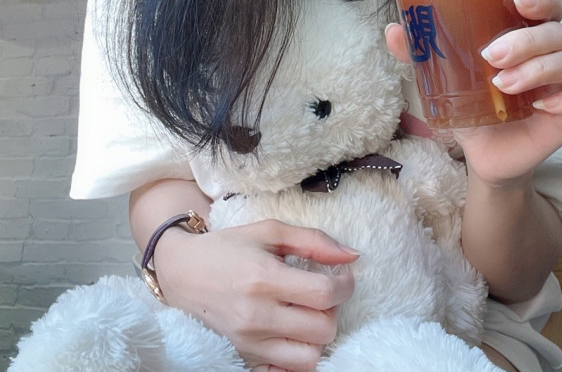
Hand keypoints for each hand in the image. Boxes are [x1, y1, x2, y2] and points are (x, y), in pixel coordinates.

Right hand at [153, 219, 357, 371]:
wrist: (182, 273)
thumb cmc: (228, 247)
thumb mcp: (270, 231)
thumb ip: (314, 241)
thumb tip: (352, 256)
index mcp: (264, 278)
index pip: (324, 295)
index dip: (345, 285)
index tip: (342, 276)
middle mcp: (257, 315)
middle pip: (323, 329)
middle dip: (333, 310)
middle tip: (323, 292)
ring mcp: (249, 341)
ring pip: (310, 358)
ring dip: (317, 335)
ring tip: (308, 313)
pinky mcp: (243, 356)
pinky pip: (287, 371)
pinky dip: (298, 355)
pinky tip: (294, 332)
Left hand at [386, 0, 561, 186]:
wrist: (481, 151)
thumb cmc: (469, 104)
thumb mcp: (442, 78)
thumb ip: (420, 53)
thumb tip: (393, 30)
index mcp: (524, 35)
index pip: (546, 6)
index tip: (518, 2)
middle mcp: (548, 54)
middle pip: (556, 32)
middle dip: (527, 40)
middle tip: (491, 56)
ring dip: (537, 69)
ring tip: (501, 85)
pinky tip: (544, 106)